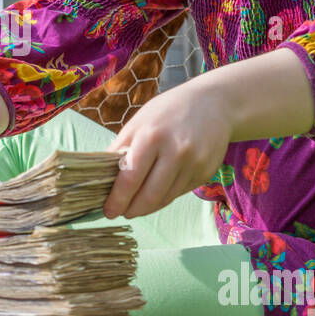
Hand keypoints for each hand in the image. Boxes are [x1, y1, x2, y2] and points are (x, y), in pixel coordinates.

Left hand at [101, 79, 231, 219]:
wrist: (214, 103)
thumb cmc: (169, 111)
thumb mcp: (139, 121)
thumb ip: (120, 148)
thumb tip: (101, 176)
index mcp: (152, 137)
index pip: (130, 178)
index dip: (118, 199)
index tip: (108, 210)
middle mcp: (176, 152)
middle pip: (150, 195)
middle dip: (132, 209)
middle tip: (122, 212)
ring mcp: (194, 164)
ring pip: (165, 198)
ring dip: (148, 207)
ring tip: (137, 206)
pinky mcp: (206, 172)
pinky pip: (180, 192)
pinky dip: (165, 196)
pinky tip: (158, 191)